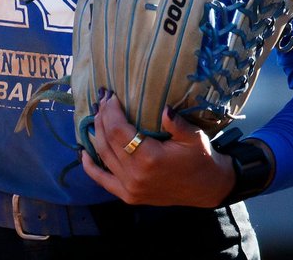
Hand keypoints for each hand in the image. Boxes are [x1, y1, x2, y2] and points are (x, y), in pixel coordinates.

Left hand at [81, 92, 233, 206]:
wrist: (209, 188)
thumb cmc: (202, 158)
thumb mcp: (194, 137)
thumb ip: (176, 122)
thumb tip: (163, 108)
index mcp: (150, 159)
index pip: (118, 130)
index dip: (111, 111)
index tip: (111, 96)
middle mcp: (135, 175)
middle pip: (107, 140)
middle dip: (102, 117)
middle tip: (102, 100)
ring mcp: (130, 188)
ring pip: (103, 156)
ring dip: (96, 134)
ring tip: (96, 115)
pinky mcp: (129, 196)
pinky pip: (102, 180)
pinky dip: (90, 166)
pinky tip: (84, 152)